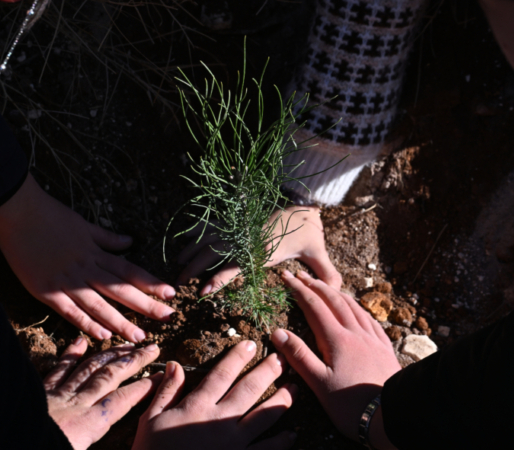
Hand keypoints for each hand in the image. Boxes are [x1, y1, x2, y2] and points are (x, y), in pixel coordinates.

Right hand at [0, 176, 175, 342]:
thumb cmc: (49, 215)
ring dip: (120, 322)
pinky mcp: (46, 291)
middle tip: (168, 318)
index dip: (150, 282)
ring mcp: (66, 281)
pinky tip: (103, 336)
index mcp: (95, 252)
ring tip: (139, 337)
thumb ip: (106, 238)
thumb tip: (130, 242)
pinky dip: (87, 324)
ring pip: (99, 305)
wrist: (17, 211)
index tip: (171, 293)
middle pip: (120, 290)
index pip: (129, 270)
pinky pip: (70, 312)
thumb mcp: (83, 224)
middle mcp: (85, 268)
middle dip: (146, 305)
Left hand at [44, 338, 162, 449]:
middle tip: (152, 347)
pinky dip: (71, 354)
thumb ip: (94, 442)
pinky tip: (80, 342)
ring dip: (108, 353)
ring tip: (125, 343)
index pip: (121, 401)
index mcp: (86, 427)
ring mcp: (56, 396)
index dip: (144, 388)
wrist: (1, 441)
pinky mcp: (38, 393)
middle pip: (109, 376)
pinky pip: (58, 369)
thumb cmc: (41, 449)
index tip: (163, 375)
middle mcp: (75, 405)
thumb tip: (132, 448)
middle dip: (133, 361)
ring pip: (87, 368)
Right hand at [132, 340, 296, 449]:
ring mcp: (234, 444)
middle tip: (281, 358)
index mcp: (197, 407)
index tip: (250, 344)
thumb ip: (166, 391)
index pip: (222, 375)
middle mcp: (220, 422)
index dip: (237, 357)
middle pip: (249, 390)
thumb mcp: (150, 419)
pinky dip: (281, 442)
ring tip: (294, 387)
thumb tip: (175, 364)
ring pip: (264, 416)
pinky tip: (292, 434)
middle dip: (267, 371)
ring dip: (282, 400)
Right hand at [177, 205, 341, 295]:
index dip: (217, 278)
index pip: (233, 265)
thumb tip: (335, 292)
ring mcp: (238, 227)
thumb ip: (326, 274)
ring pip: (207, 238)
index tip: (202, 290)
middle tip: (178, 281)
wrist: (302, 199)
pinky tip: (184, 241)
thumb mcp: (318, 251)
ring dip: (191, 251)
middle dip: (193, 266)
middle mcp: (244, 238)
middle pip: (212, 252)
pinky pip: (211, 226)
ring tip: (177, 264)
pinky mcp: (236, 220)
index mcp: (261, 249)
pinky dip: (196, 233)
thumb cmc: (308, 229)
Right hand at [272, 270, 400, 448]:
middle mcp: (356, 333)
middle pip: (334, 301)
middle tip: (302, 275)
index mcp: (337, 340)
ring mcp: (373, 339)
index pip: (314, 307)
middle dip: (316, 286)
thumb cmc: (351, 405)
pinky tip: (356, 309)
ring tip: (325, 286)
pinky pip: (370, 319)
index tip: (286, 277)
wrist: (392, 416)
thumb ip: (299, 356)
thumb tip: (278, 332)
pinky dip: (357, 308)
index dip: (299, 290)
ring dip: (336, 293)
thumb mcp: (319, 384)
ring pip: (353, 307)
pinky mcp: (385, 348)